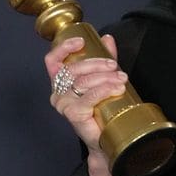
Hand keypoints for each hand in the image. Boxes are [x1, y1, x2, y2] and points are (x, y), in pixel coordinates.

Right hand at [44, 34, 127, 153]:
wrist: (106, 137)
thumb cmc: (102, 109)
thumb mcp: (103, 78)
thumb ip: (104, 59)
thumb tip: (107, 38)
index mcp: (60, 82)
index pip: (53, 60)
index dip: (64, 48)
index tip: (81, 41)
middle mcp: (58, 92)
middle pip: (74, 69)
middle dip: (97, 64)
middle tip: (115, 66)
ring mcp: (63, 103)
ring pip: (83, 82)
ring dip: (105, 77)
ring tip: (121, 79)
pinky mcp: (72, 113)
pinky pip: (89, 96)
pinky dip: (104, 89)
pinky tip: (116, 89)